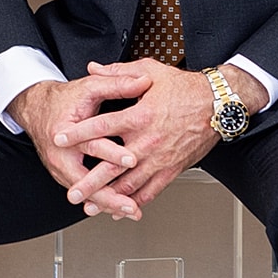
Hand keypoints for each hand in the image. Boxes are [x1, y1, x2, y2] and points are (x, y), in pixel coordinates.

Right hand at [10, 75, 147, 218]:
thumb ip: (116, 83)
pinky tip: (119, 208)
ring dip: (109, 203)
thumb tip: (142, 82)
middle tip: (130, 203)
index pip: (91, 144)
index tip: (132, 159)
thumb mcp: (89, 87)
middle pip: (85, 181)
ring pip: (86, 193)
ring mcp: (61, 169)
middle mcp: (60, 155)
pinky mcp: (66, 176)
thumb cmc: (64, 100)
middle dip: (110, 195)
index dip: (113, 153)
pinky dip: (103, 201)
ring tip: (131, 210)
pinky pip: (86, 193)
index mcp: (63, 132)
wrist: (38, 109)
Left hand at [54, 59, 221, 212]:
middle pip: (112, 166)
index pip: (101, 126)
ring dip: (108, 197)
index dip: (78, 134)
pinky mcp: (172, 169)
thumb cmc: (186, 88)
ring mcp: (160, 159)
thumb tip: (94, 67)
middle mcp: (147, 141)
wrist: (219, 105)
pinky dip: (135, 202)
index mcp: (139, 116)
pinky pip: (151, 190)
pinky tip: (123, 209)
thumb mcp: (151, 72)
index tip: (59, 140)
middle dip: (89, 181)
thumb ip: (119, 72)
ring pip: (130, 184)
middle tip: (73, 192)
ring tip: (91, 206)